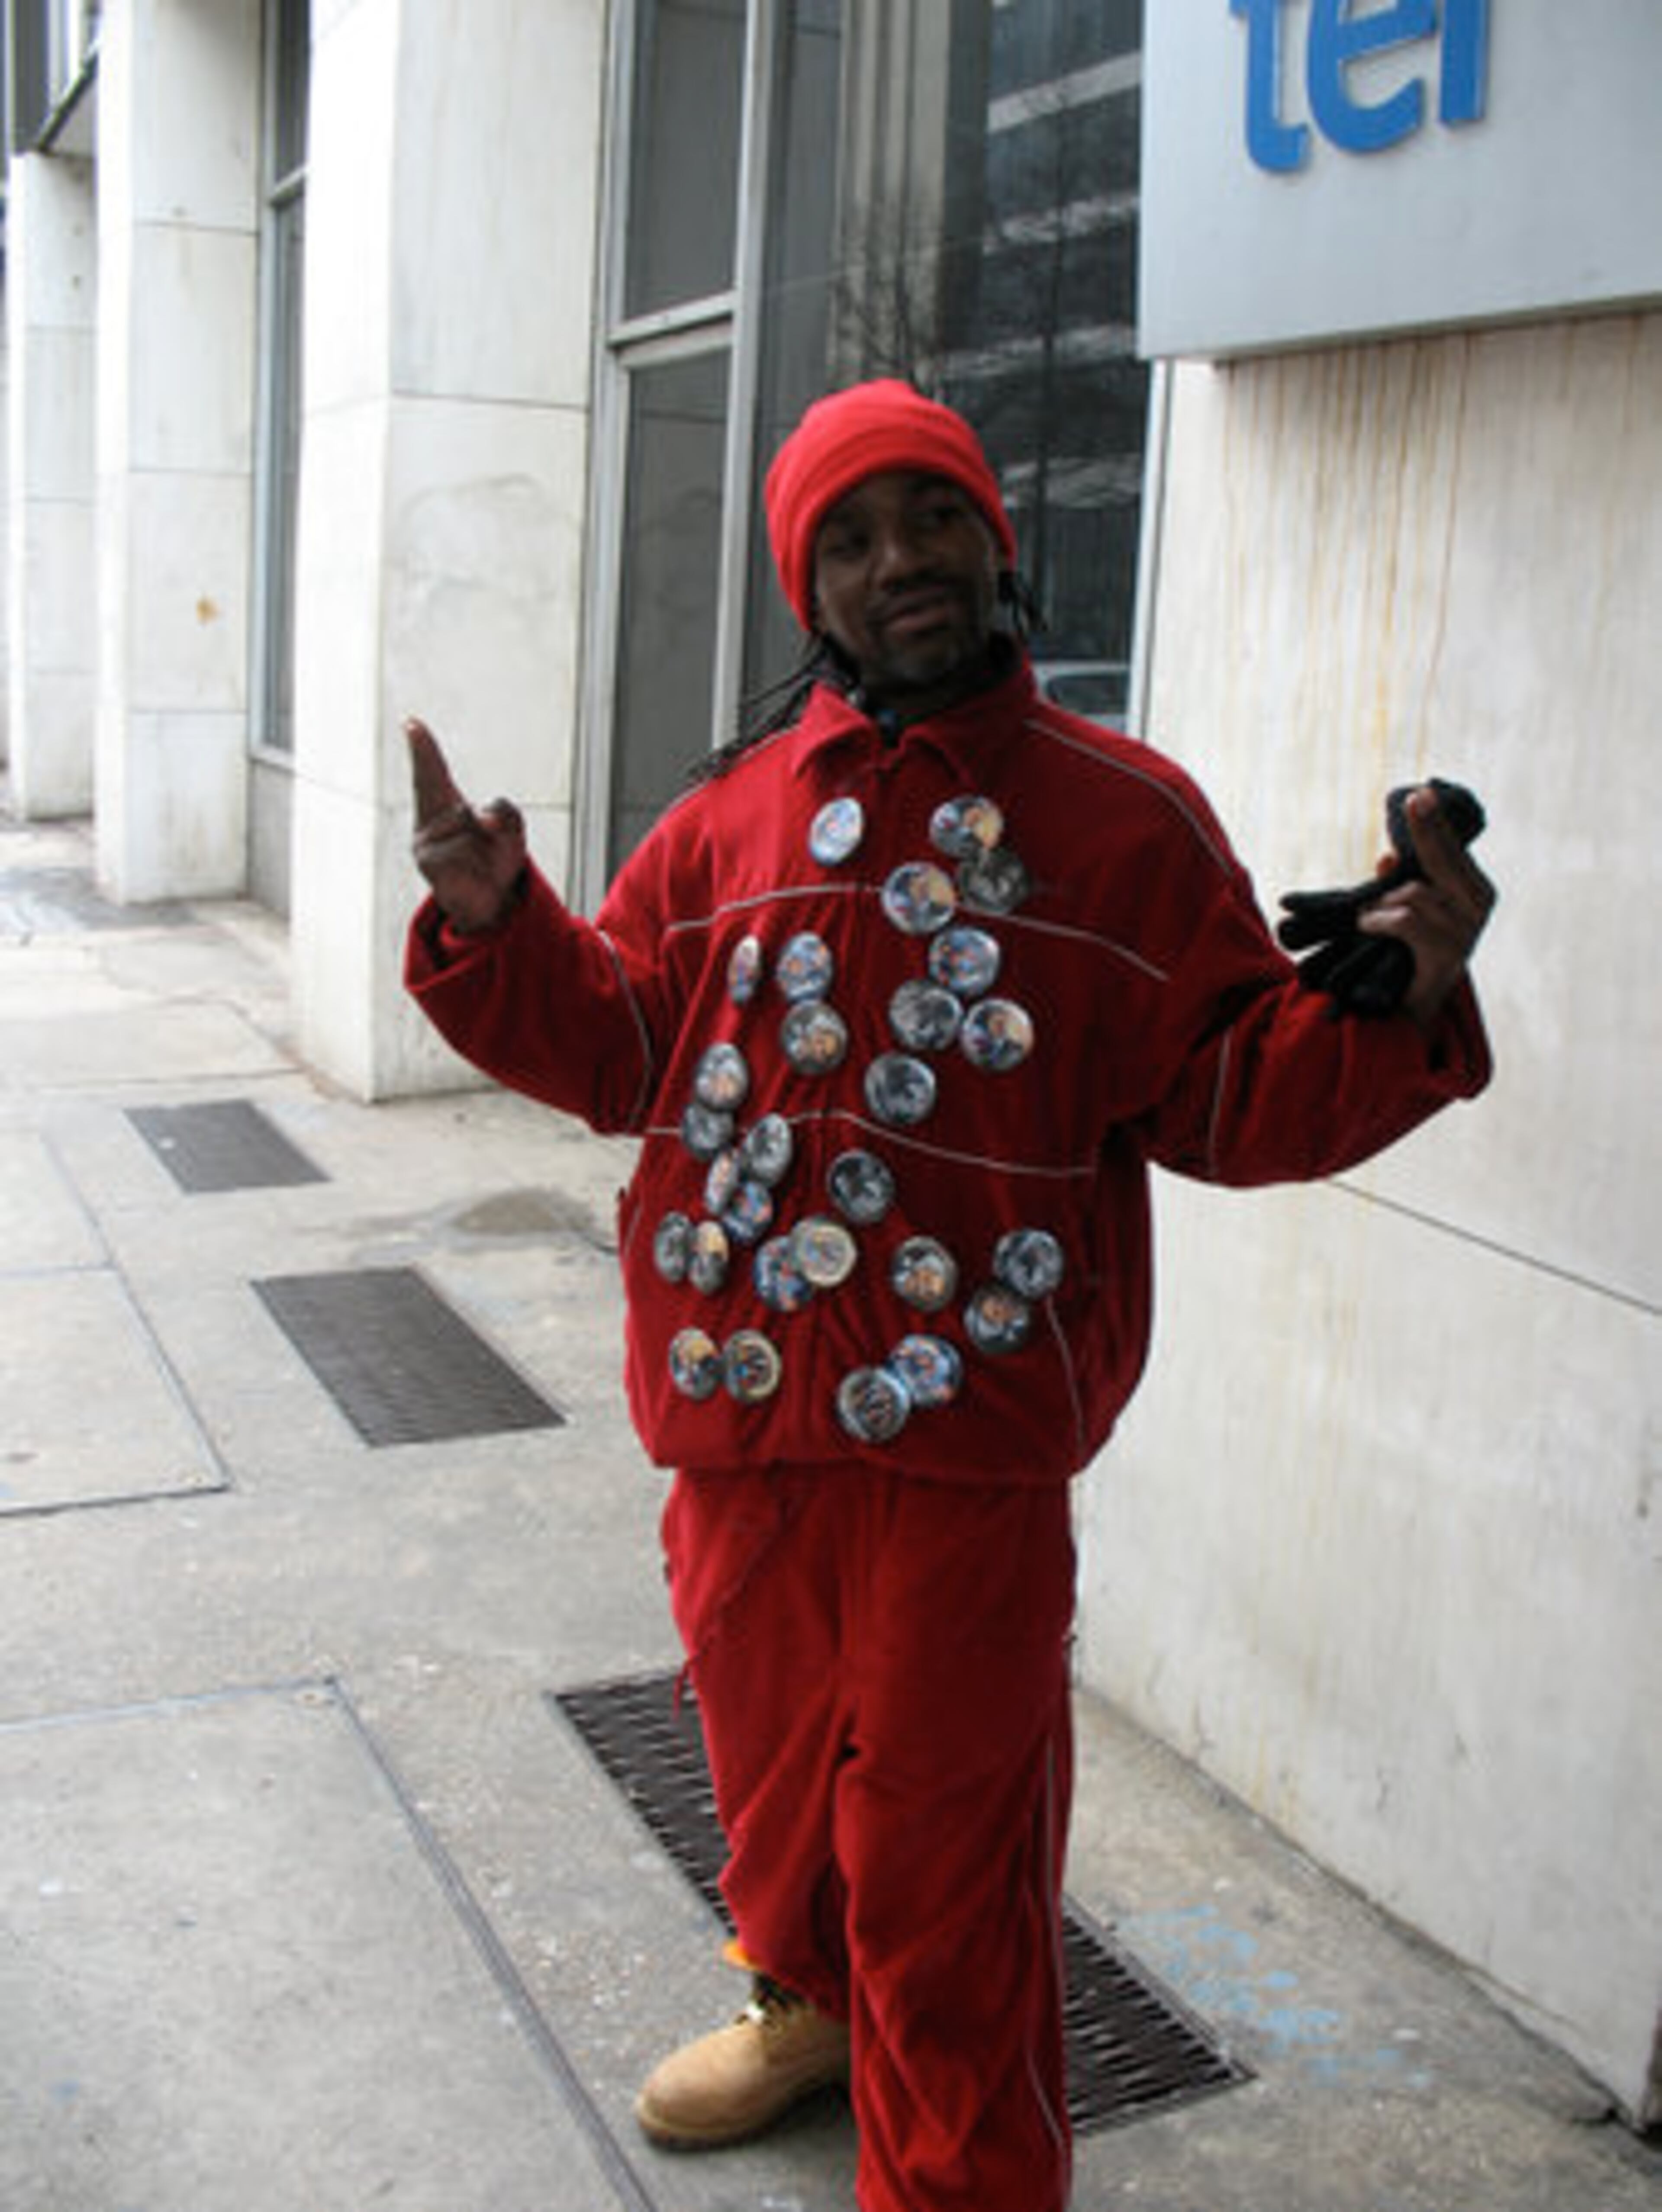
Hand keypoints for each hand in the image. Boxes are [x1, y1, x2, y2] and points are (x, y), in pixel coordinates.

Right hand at [406, 716, 528, 934]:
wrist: (493, 900)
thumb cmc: (496, 856)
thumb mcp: (512, 825)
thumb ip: (504, 810)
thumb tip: (487, 820)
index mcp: (445, 803)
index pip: (431, 771)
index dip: (421, 748)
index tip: (411, 723)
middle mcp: (428, 818)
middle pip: (439, 785)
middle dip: (465, 795)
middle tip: (494, 825)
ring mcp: (423, 840)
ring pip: (458, 817)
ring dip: (483, 834)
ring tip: (485, 855)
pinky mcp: (426, 861)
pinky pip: (455, 846)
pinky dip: (473, 855)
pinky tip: (473, 867)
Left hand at [1356, 784, 1495, 1028]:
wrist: (1410, 1012)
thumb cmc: (1406, 955)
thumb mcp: (1405, 912)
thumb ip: (1401, 885)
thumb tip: (1387, 857)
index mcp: (1474, 890)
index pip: (1452, 848)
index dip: (1435, 822)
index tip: (1421, 792)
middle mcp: (1478, 906)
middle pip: (1443, 856)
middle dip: (1425, 827)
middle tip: (1413, 799)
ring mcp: (1467, 931)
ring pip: (1415, 893)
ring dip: (1382, 904)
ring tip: (1370, 921)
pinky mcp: (1448, 954)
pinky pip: (1406, 919)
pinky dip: (1380, 921)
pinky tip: (1370, 927)